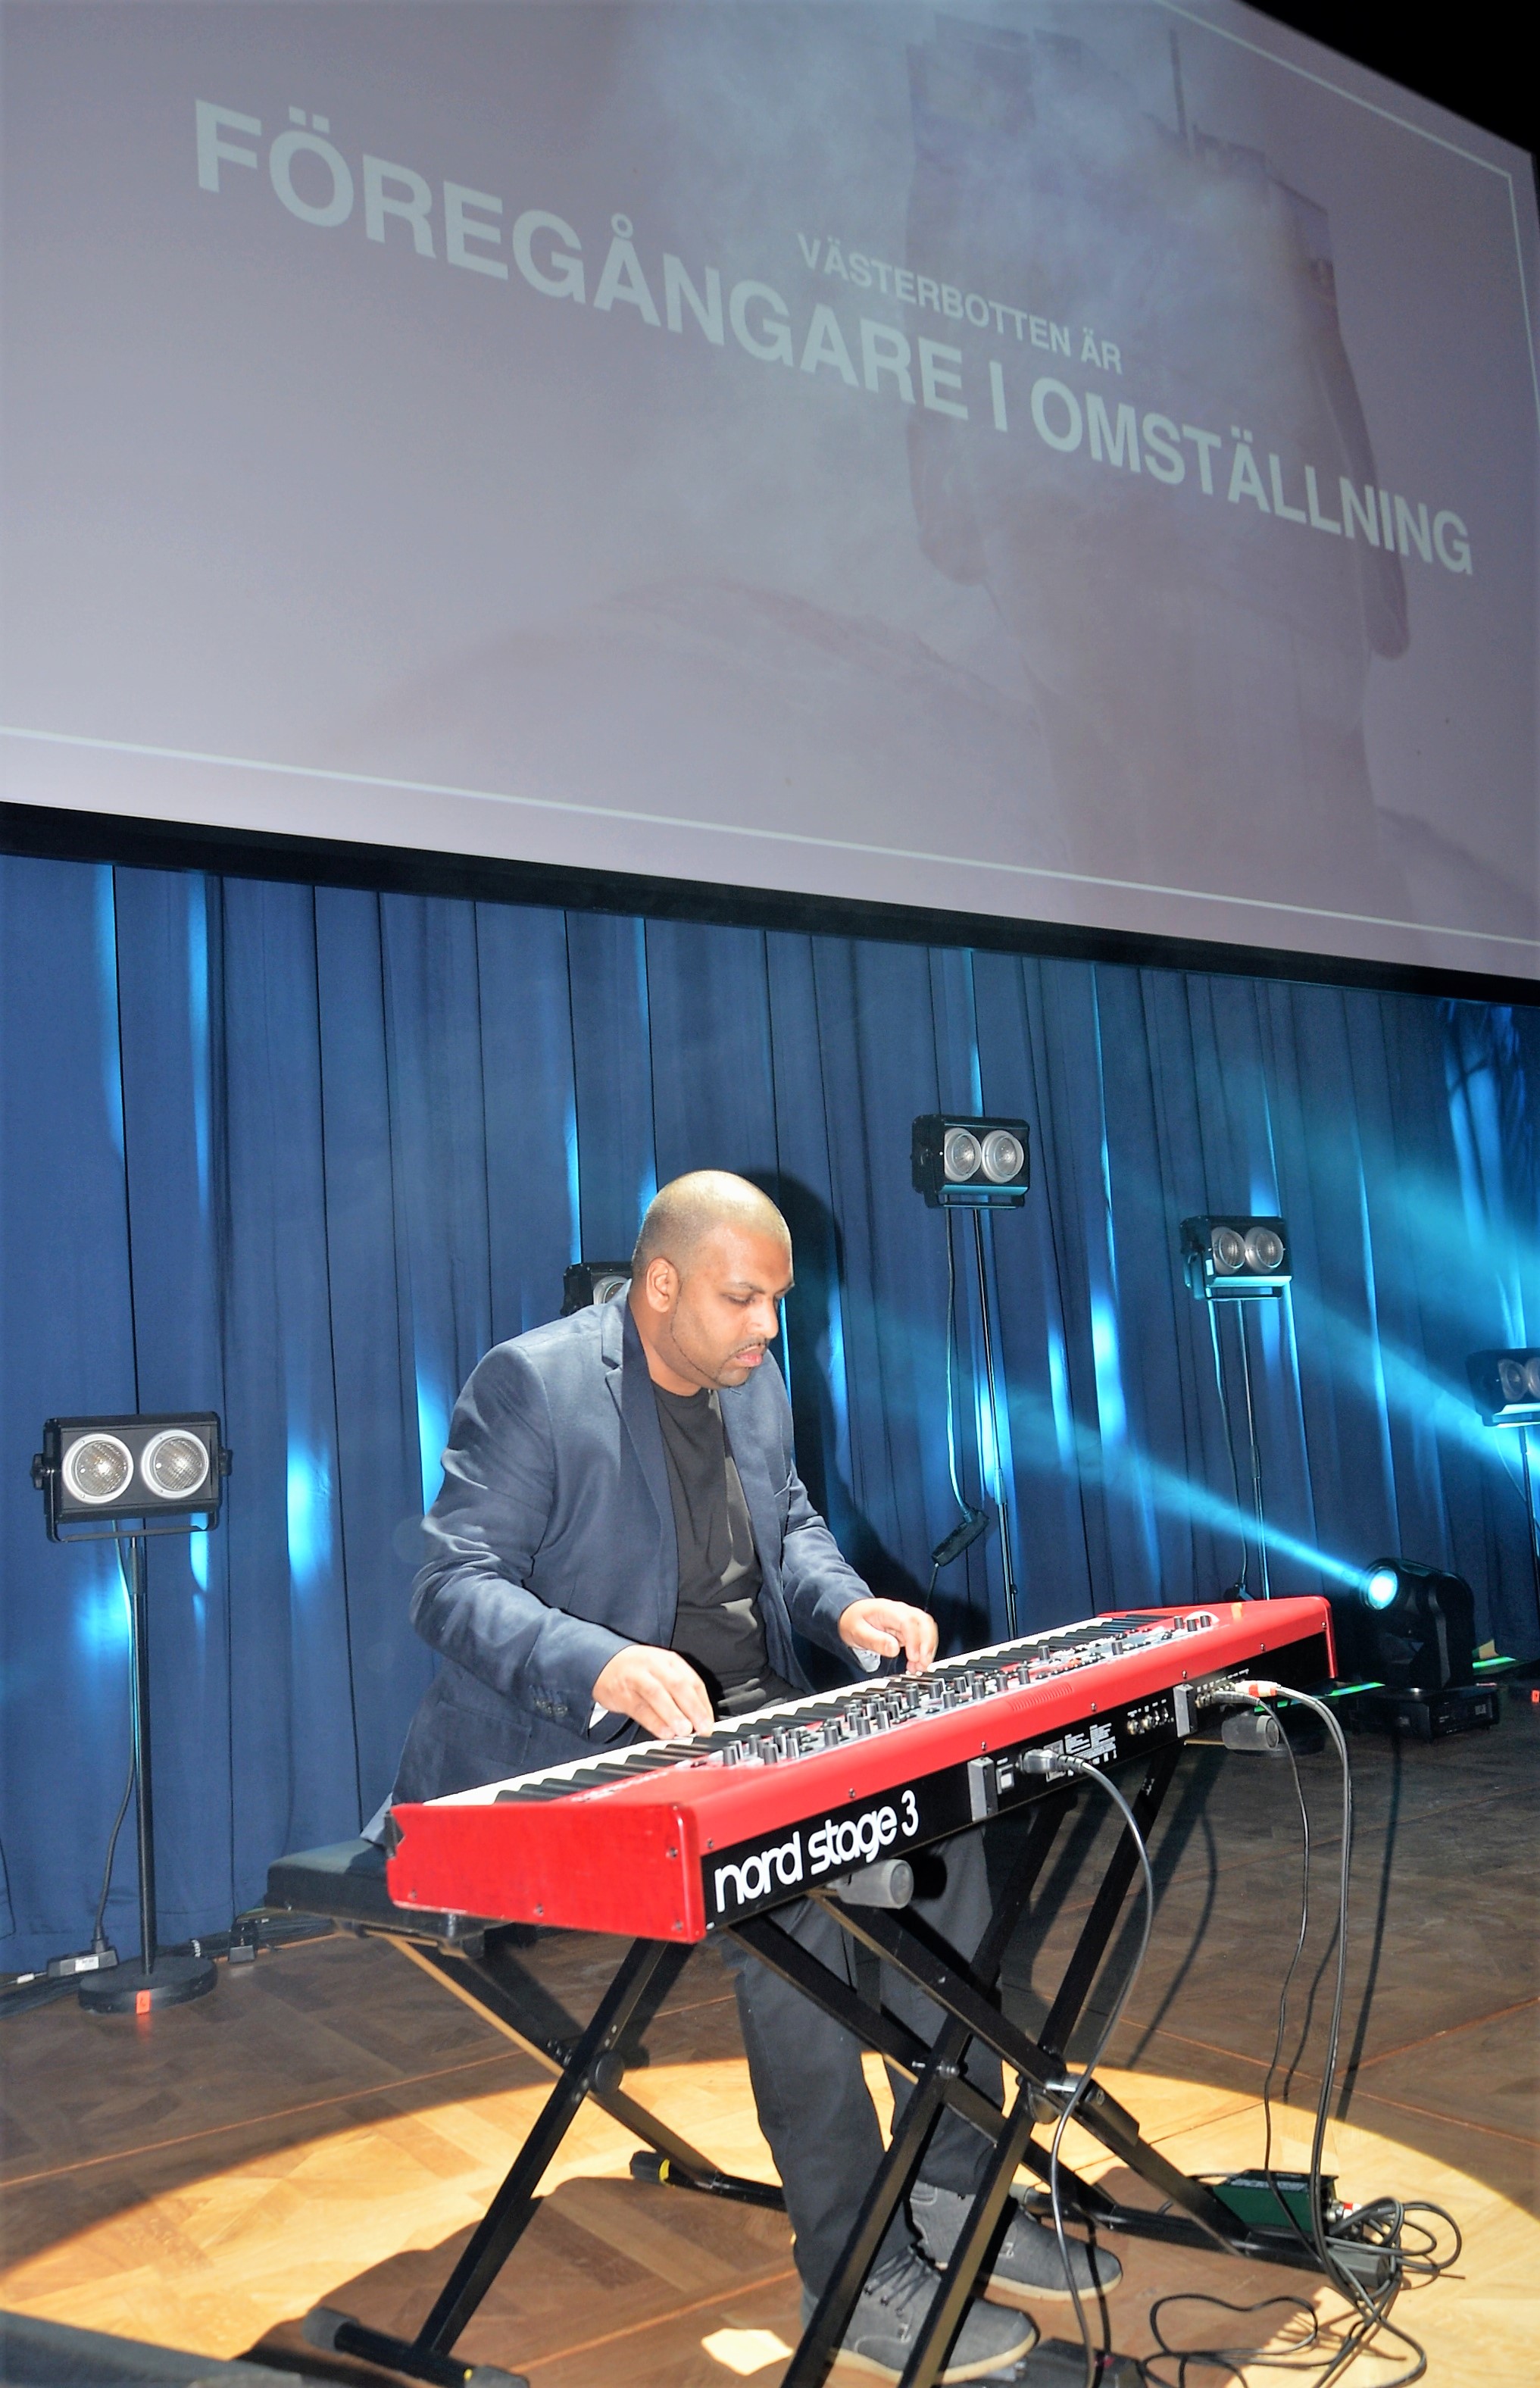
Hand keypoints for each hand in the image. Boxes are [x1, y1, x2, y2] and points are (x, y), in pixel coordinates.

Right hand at [592, 1645, 714, 1739]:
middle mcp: (655, 1666)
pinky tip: (664, 1732)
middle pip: (677, 1685)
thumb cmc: (638, 1670)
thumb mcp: (662, 1671)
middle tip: (702, 1727)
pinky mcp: (622, 1693)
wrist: (602, 1662)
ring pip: (658, 1695)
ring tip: (685, 1730)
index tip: (709, 1723)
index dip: (703, 1703)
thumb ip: (680, 1692)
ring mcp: (637, 1678)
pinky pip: (640, 1708)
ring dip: (673, 1714)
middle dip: (692, 1707)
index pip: (692, 1681)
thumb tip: (698, 1719)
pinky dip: (654, 1721)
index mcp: (670, 1660)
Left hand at [838, 1599, 937, 1674]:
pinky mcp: (909, 1628)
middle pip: (925, 1623)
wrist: (851, 1614)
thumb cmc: (853, 1621)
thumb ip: (875, 1641)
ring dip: (928, 1649)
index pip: (909, 1622)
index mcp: (888, 1610)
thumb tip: (894, 1650)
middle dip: (928, 1644)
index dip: (915, 1640)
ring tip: (920, 1667)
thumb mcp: (857, 1632)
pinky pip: (923, 1637)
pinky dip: (924, 1650)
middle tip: (922, 1664)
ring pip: (927, 1629)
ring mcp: (907, 1619)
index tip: (914, 1657)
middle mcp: (901, 1612)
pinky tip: (917, 1663)